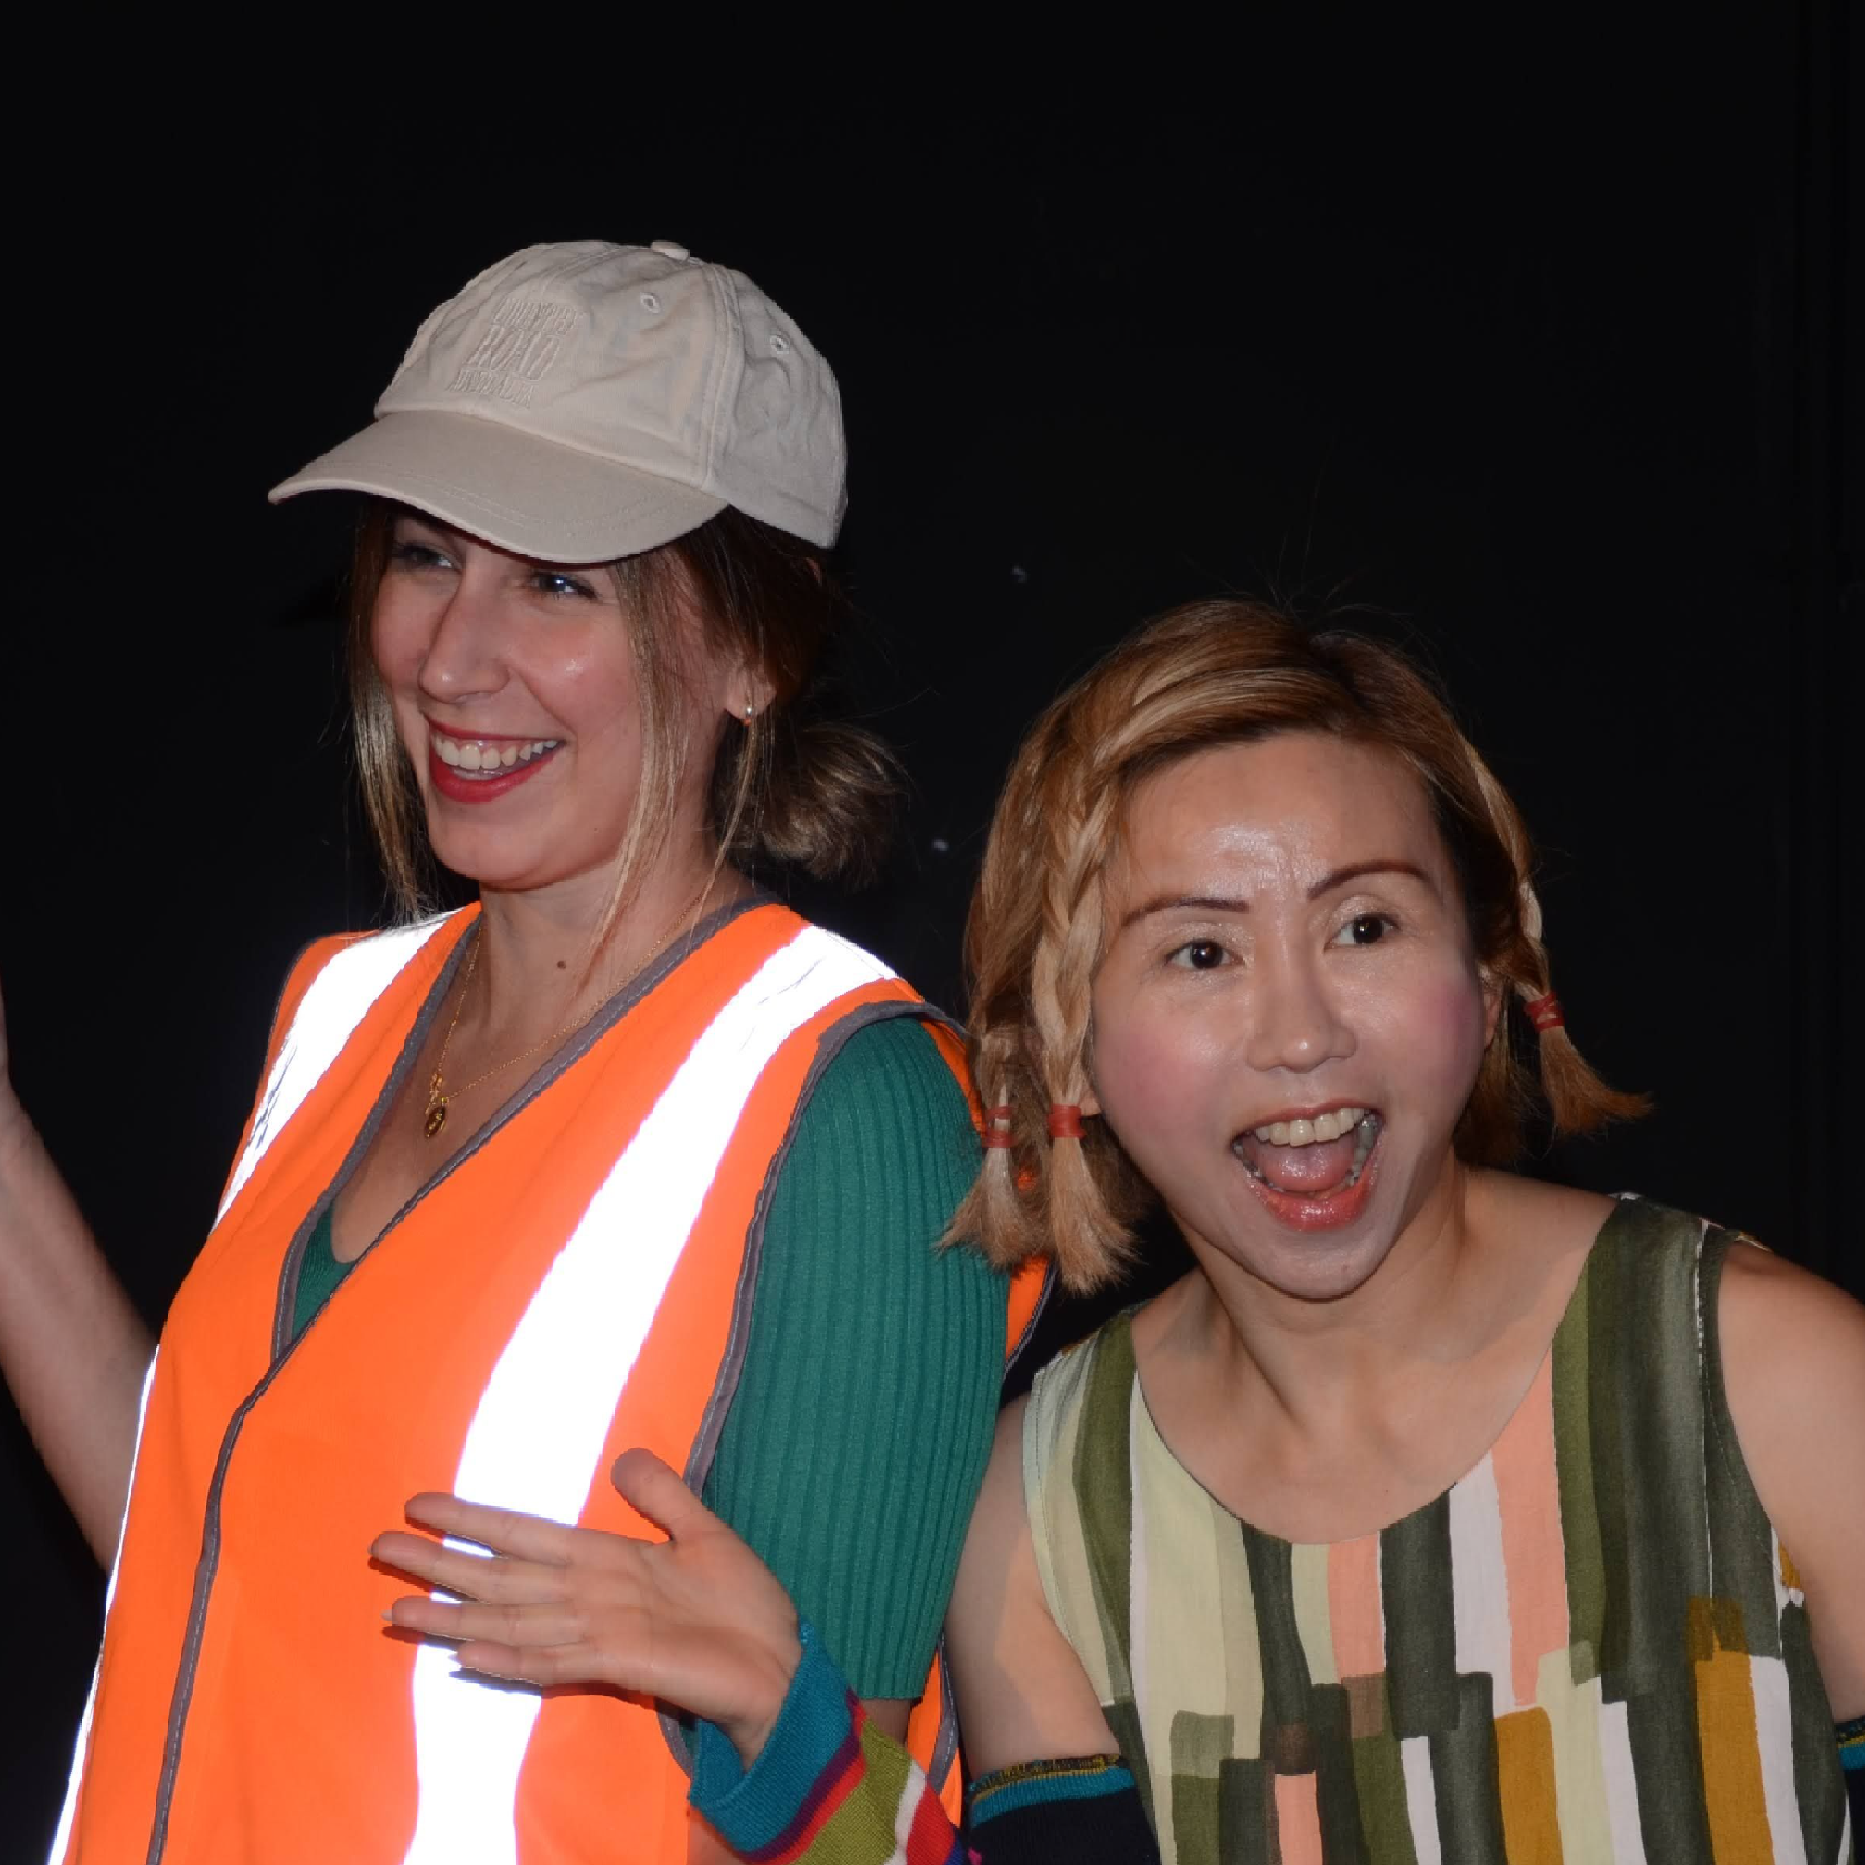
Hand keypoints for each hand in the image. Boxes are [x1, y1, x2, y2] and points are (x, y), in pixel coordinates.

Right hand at [371, 1449, 803, 1765]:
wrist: (779, 1664)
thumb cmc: (742, 1605)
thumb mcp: (703, 1530)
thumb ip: (662, 1495)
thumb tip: (622, 1456)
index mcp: (604, 1561)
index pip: (524, 1535)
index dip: (473, 1520)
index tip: (418, 1503)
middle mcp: (589, 1596)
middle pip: (500, 1576)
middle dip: (439, 1564)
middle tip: (376, 1548)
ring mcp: (599, 1631)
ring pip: (511, 1619)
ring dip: (453, 1615)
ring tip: (396, 1606)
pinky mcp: (620, 1663)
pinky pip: (553, 1661)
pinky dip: (510, 1658)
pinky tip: (465, 1653)